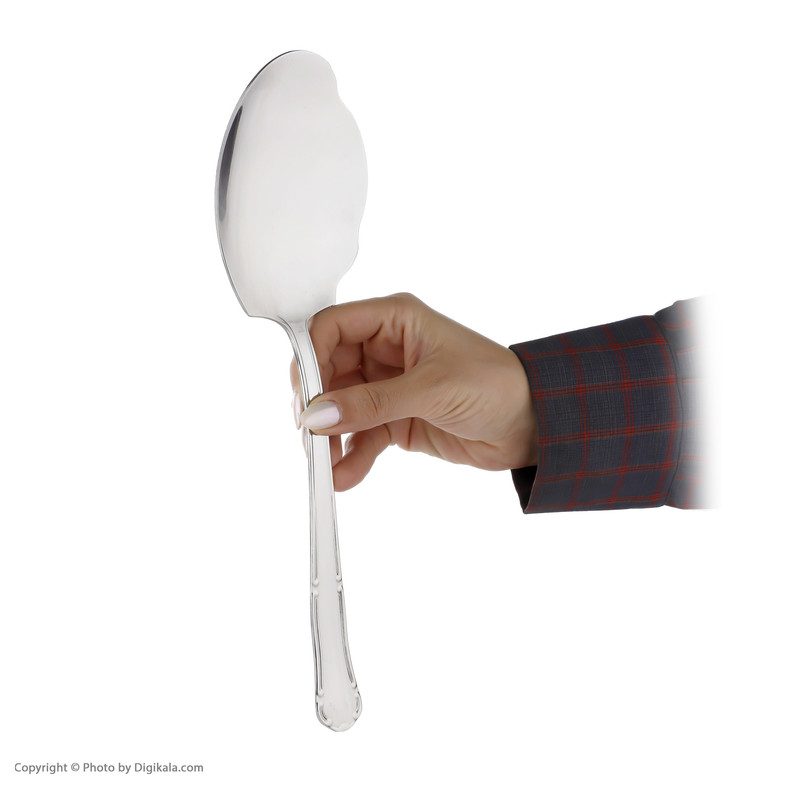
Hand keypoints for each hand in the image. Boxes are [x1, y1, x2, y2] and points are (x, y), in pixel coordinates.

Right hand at [290, 293, 537, 490]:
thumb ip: (372, 403)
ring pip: (341, 408)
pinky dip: (351, 457)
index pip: (332, 327)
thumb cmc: (495, 386)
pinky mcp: (396, 419)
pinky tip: (345, 478)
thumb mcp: (431, 389)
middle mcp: (385, 348)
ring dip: (330, 438)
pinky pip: (362, 436)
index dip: (311, 357)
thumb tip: (316, 416)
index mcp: (394, 321)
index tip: (304, 396)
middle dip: (317, 405)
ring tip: (324, 466)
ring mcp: (388, 386)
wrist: (534, 425)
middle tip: (309, 437)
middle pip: (329, 370)